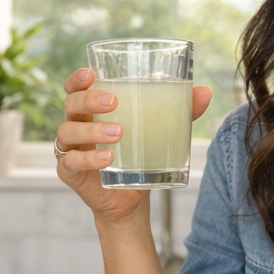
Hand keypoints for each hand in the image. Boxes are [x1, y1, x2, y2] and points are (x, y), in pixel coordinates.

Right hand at [54, 68, 212, 227]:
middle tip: (114, 102)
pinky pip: (71, 163)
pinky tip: (107, 158)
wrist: (130, 200)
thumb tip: (205, 91)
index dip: (77, 79)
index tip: (91, 73)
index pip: (75, 88)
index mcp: (91, 111)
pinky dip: (88, 158)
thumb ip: (179, 111)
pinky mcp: (70, 173)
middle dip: (89, 99)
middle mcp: (76, 126)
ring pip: (68, 132)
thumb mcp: (159, 132)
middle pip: (70, 104)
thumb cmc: (139, 157)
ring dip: (91, 130)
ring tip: (118, 132)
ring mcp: (70, 150)